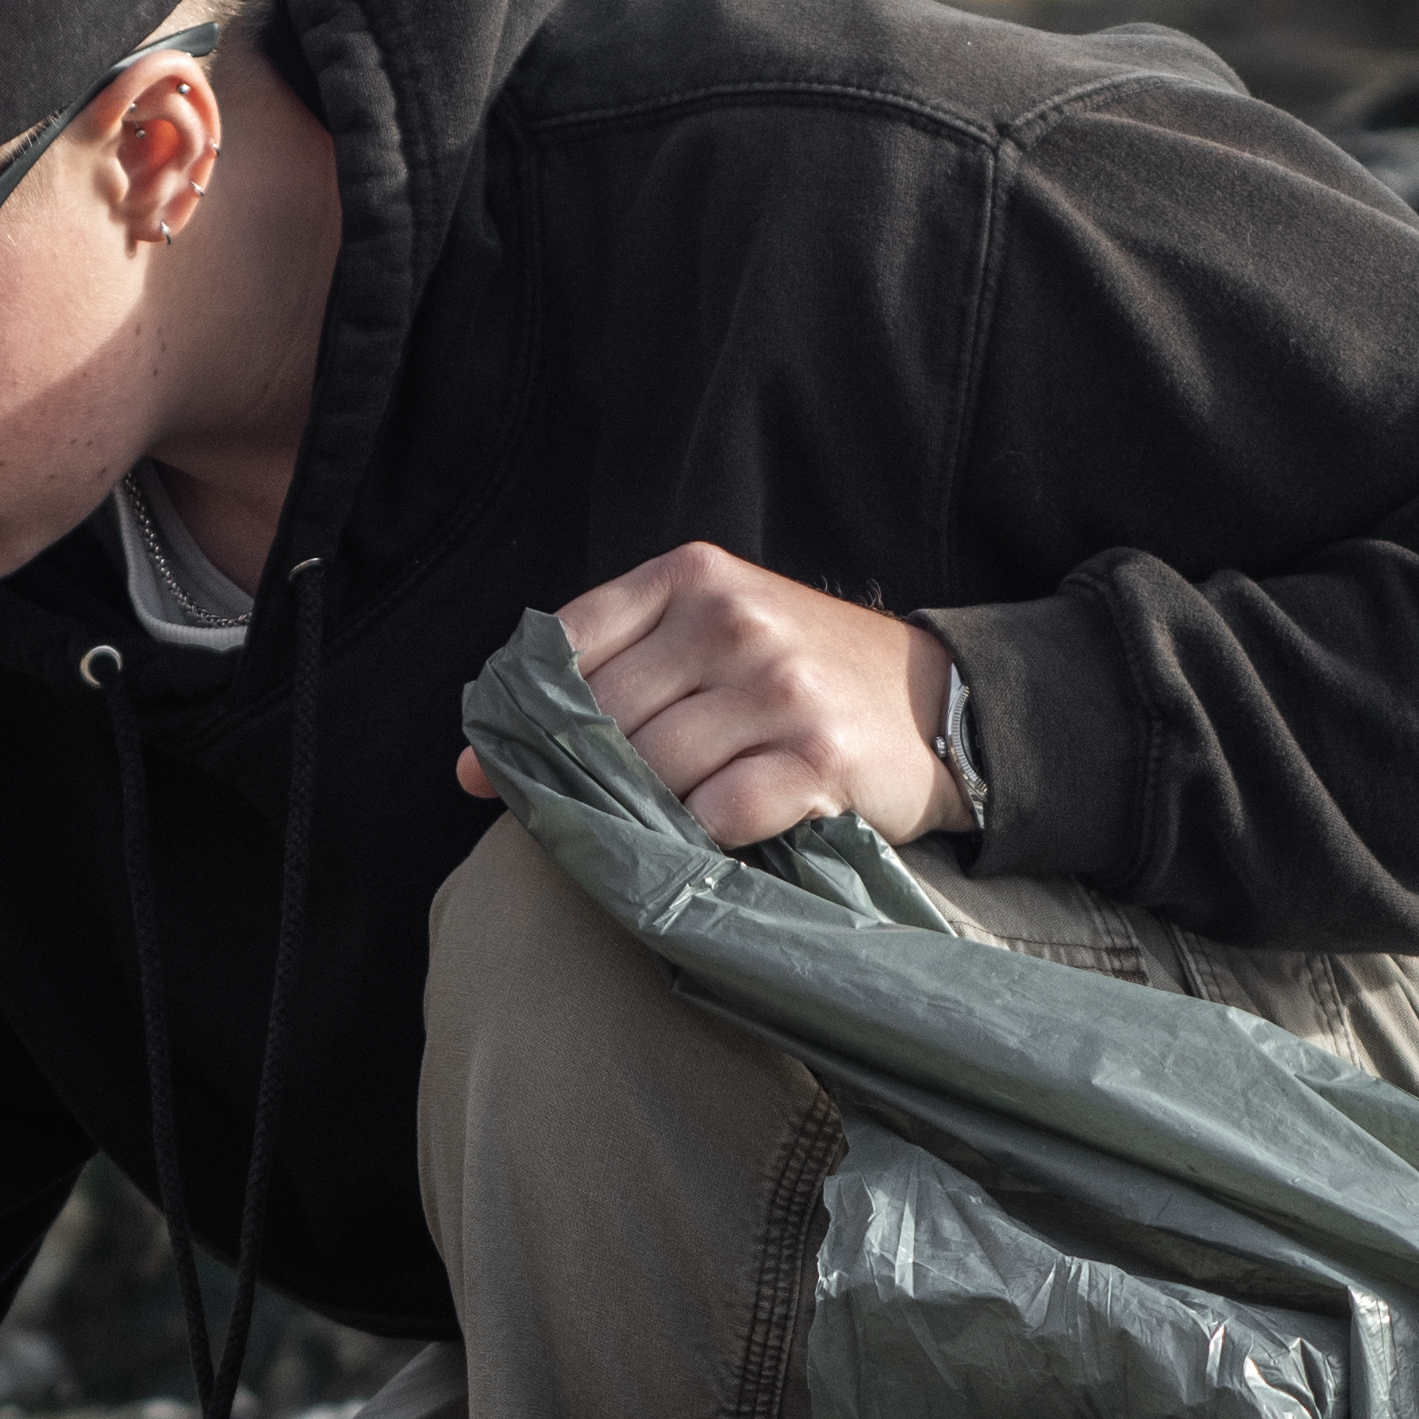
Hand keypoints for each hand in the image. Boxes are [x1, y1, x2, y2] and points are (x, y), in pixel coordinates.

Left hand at [462, 544, 966, 850]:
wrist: (937, 701)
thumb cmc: (803, 676)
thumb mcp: (718, 632)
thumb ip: (623, 668)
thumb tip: (486, 757)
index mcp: (693, 578)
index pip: (569, 645)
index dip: (518, 717)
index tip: (482, 775)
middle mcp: (734, 620)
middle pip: (606, 721)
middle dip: (582, 781)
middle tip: (579, 822)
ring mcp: (778, 685)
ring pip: (657, 771)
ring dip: (646, 816)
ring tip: (655, 831)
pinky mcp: (818, 754)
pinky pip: (720, 813)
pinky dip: (701, 839)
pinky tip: (712, 840)